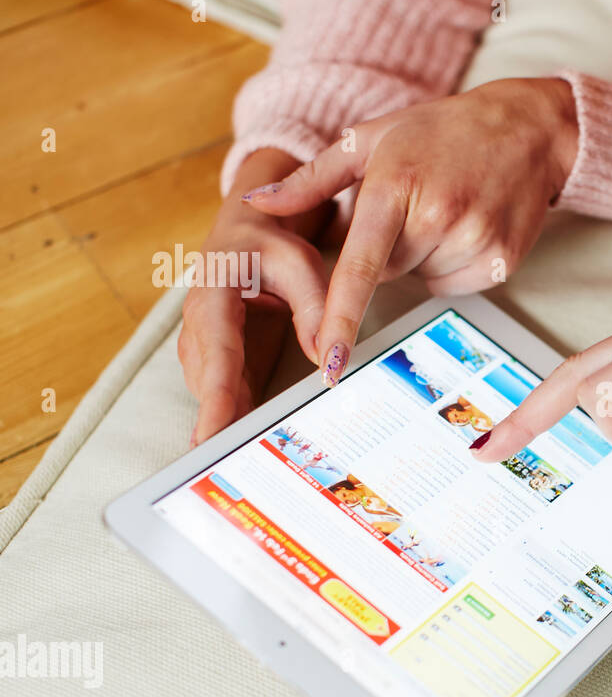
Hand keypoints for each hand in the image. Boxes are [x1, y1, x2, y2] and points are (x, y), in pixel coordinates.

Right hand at [178, 148, 332, 444]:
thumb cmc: (270, 243)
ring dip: (224, 422)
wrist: (246, 231)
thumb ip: (314, 308)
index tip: (211, 434)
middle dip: (215, 423)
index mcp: (213, 295)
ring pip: (211, 390)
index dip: (213, 397)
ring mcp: (204, 341)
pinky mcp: (217, 355)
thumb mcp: (299, 264)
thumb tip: (328, 359)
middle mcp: (199, 322)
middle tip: (224, 465)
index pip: (215, 354)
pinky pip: (222, 390)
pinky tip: (246, 441)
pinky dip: (232, 414)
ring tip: (238, 461)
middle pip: (208, 381)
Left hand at [242, 78, 578, 385]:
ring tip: (448, 210)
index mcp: (396, 184)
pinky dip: (454, 266)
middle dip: (390, 248)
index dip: (342, 317)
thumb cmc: (441, 131)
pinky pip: (457, 286)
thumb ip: (312, 179)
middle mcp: (439, 214)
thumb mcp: (371, 138)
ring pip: (424, 280)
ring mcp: (476, 239)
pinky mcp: (502, 260)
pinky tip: (468, 227)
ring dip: (425, 257)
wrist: (526, 129)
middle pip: (388, 273)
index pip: (361, 266)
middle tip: (416, 203)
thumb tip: (258, 204)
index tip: (330, 360)